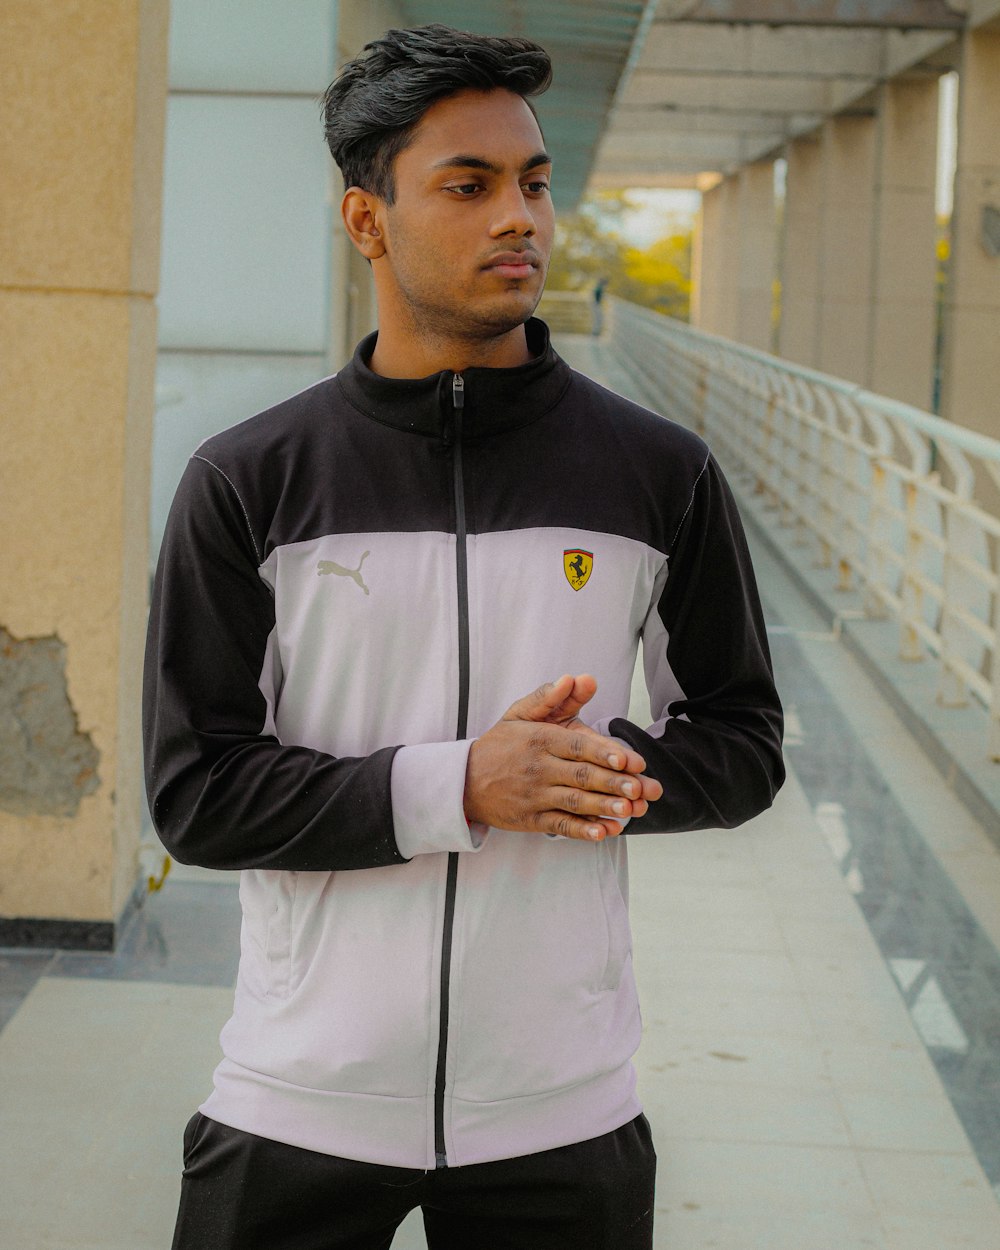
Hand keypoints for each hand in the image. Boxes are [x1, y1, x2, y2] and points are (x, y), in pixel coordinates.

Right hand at [464, 675, 662, 840]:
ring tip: (630, 811)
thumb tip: (574, 678)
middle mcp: (538, 768)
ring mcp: (535, 796)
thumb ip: (549, 697)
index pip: (577, 746)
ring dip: (603, 808)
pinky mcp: (532, 820)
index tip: (629, 760)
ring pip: (573, 802)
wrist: (464, 781)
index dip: (604, 753)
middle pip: (581, 775)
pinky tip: (604, 832)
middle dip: (613, 783)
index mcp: (539, 740)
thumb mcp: (519, 714)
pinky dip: (582, 831)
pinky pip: (560, 826)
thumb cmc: (500, 745)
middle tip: (641, 788)